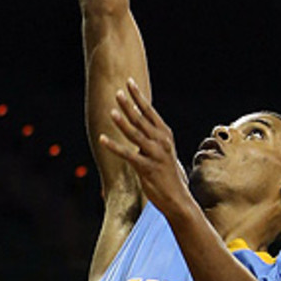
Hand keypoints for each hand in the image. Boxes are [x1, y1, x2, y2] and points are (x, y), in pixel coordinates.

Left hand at [99, 78, 196, 218]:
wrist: (177, 198)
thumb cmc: (167, 173)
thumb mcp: (163, 150)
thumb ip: (152, 135)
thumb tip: (138, 120)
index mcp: (164, 135)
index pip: (149, 111)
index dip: (138, 96)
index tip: (129, 82)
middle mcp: (161, 142)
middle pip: (142, 119)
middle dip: (129, 105)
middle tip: (118, 92)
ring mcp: (154, 154)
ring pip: (136, 135)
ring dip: (123, 123)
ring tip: (112, 112)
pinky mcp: (146, 168)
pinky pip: (128, 155)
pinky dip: (114, 147)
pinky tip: (103, 139)